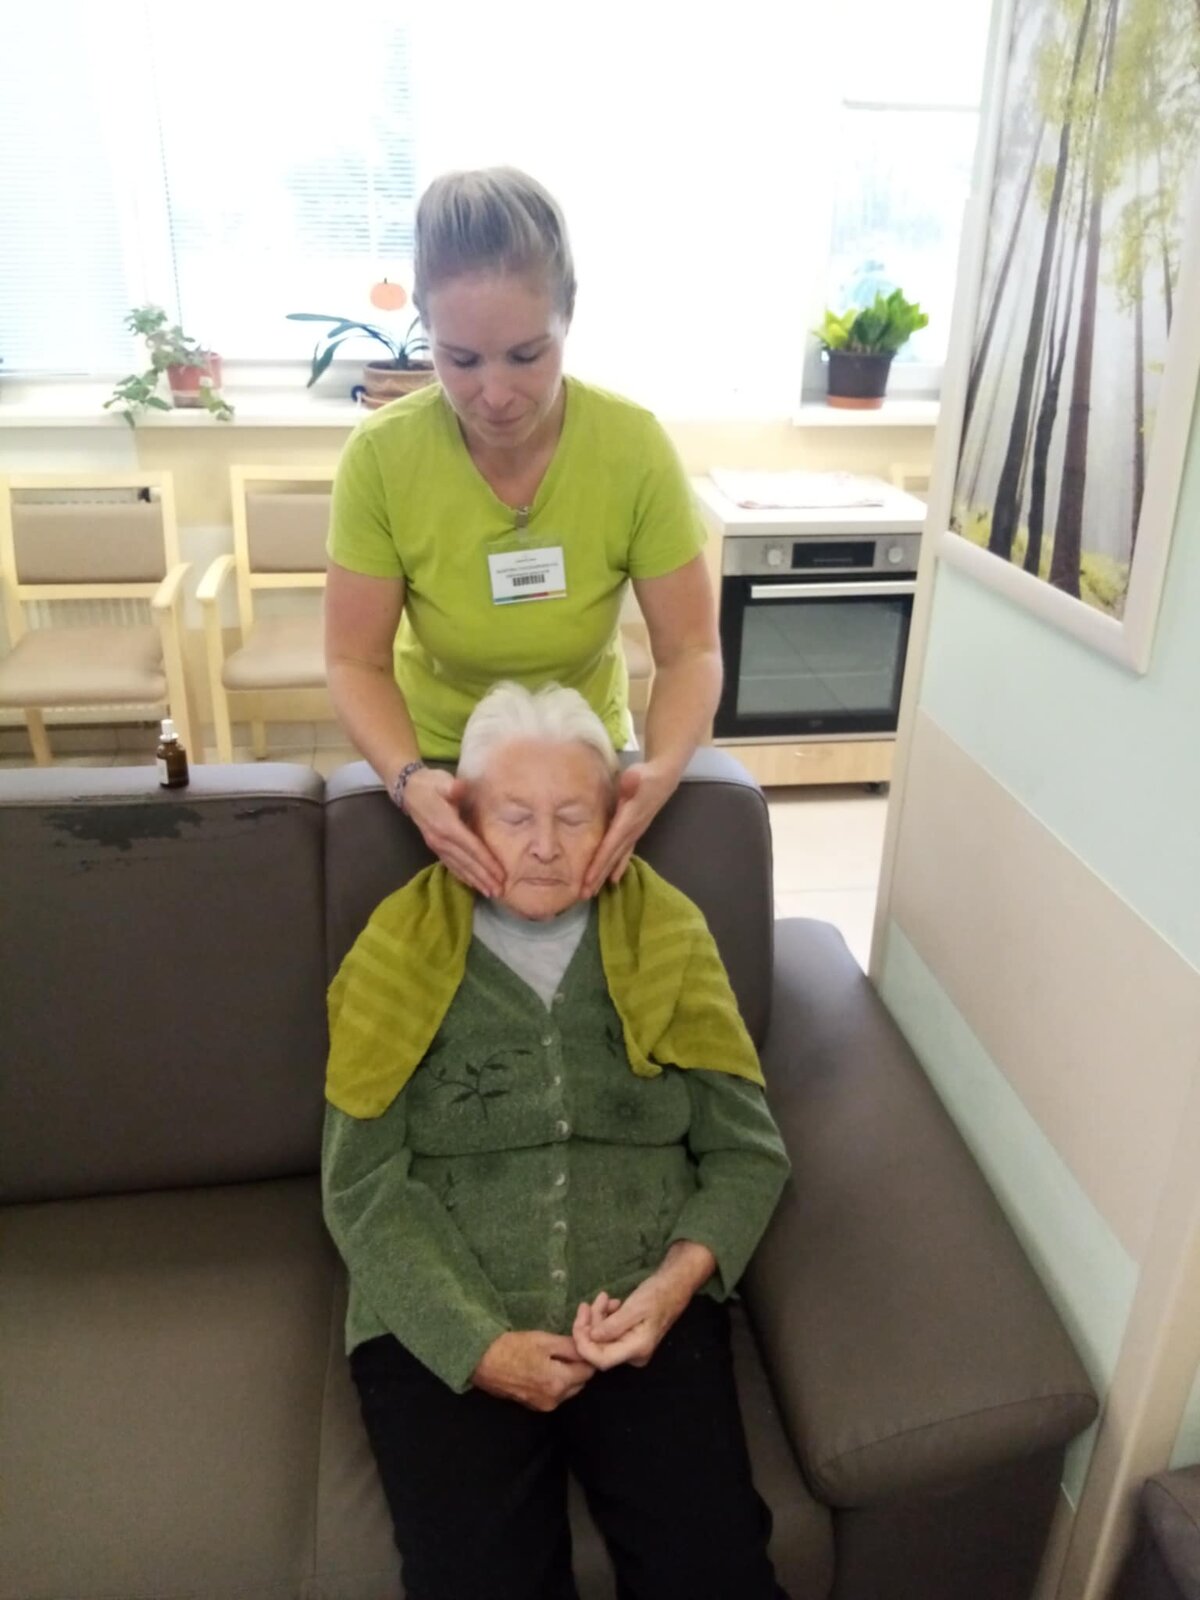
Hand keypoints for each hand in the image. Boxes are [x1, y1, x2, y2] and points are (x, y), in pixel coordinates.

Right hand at [400, 768, 503, 896]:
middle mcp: (441, 840)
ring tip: (490, 892)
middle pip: (467, 862)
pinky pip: (451, 865)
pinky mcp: (435, 847)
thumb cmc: (430, 783)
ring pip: (459, 867)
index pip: (471, 847)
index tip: (501, 874)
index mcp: (446, 825)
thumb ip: (452, 786)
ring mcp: (437, 846)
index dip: (486, 862)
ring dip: (475, 881)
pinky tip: (473, 884)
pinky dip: (463, 876)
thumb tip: (460, 788)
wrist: (408, 789)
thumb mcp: (442, 780)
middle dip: (484, 877)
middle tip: (500, 891)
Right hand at [471, 1330, 595, 1410]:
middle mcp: (554, 1400)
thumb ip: (570, 1347)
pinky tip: (546, 1368)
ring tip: (557, 1357)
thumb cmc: (512, 1347)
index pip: (589, 1371)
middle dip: (579, 1366)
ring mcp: (543, 1406)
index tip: (583, 1344)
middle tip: (570, 1348)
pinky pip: (555, 1395)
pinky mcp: (533, 1406)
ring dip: (568, 1375)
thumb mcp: (544, 1340)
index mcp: (559, 1383)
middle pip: (581, 1382)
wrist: (482, 1362)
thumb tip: (588, 1349)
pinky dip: (556, 1382)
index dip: (587, 1355)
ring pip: (569, 1390)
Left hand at [572, 1243, 715, 1370]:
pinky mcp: (628, 1339)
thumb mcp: (634, 1307)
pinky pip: (609, 1332)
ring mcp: (631, 1348)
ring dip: (597, 1317)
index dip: (584, 1344)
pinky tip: (611, 1303)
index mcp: (637, 1349)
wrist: (673, 1286)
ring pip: (602, 1338)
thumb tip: (591, 1337)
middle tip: (590, 1302)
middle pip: (599, 1347)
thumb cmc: (657, 1295)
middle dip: (590, 1324)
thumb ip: (613, 1325)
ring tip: (604, 1298)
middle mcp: (633, 1354)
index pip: (601, 1359)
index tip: (579, 1321)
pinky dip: (605, 1317)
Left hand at [581, 762, 675, 895]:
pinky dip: (616, 867)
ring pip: (617, 859)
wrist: (664, 778)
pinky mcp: (634, 833)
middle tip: (583, 895)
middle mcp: (631, 832)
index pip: (610, 846)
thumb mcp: (638, 774)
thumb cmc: (647, 775)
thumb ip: (633, 780)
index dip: (599, 863)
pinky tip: (612, 880)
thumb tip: (630, 781)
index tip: (588, 880)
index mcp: (628, 821)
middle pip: (611, 858)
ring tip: (593, 893)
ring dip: (604, 876)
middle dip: (598, 877)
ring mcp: (634, 834)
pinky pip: (623, 854)